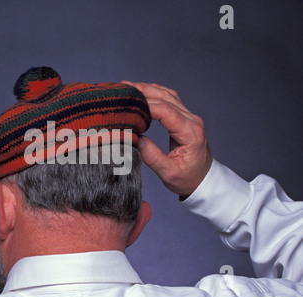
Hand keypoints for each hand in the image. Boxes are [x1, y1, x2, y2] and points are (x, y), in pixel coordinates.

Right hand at [122, 81, 211, 197]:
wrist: (203, 180)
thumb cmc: (188, 179)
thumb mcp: (169, 174)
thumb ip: (152, 156)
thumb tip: (134, 139)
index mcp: (190, 133)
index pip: (166, 112)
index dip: (146, 106)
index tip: (126, 107)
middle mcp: (192, 120)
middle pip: (166, 98)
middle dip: (143, 93)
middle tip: (121, 91)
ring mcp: (189, 117)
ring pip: (167, 95)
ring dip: (147, 89)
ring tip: (127, 86)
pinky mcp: (184, 117)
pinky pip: (170, 98)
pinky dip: (154, 92)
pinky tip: (141, 90)